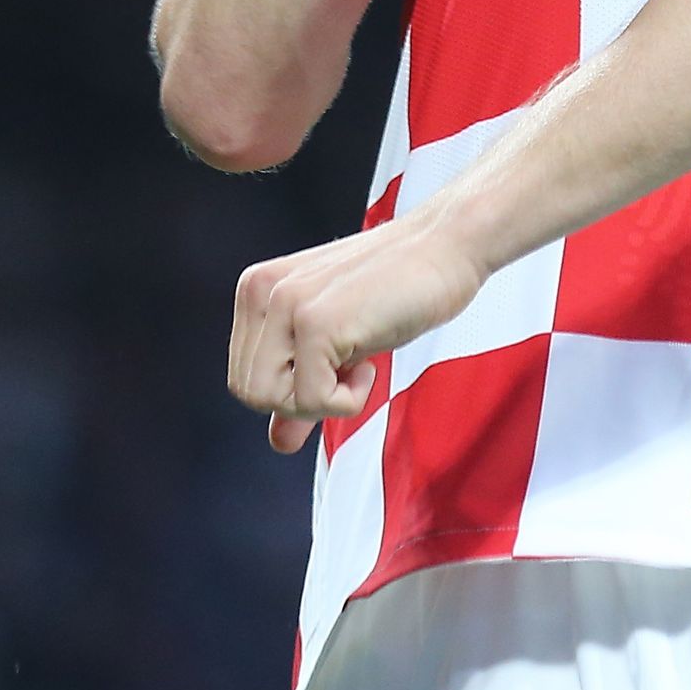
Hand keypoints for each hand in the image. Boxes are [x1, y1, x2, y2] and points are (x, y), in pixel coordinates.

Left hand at [228, 210, 487, 453]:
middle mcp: (261, 291)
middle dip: (302, 399)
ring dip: (323, 400)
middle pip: (250, 393)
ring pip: (270, 400)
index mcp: (256, 289)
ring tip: (358, 363)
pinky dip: (349, 400)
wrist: (446, 246)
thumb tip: (278, 443)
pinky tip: (371, 361)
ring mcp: (287, 303)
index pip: (244, 378)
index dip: (292, 389)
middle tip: (348, 366)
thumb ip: (301, 385)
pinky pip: (312, 400)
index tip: (335, 359)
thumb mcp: (337, 340)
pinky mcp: (316, 321)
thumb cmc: (399, 289)